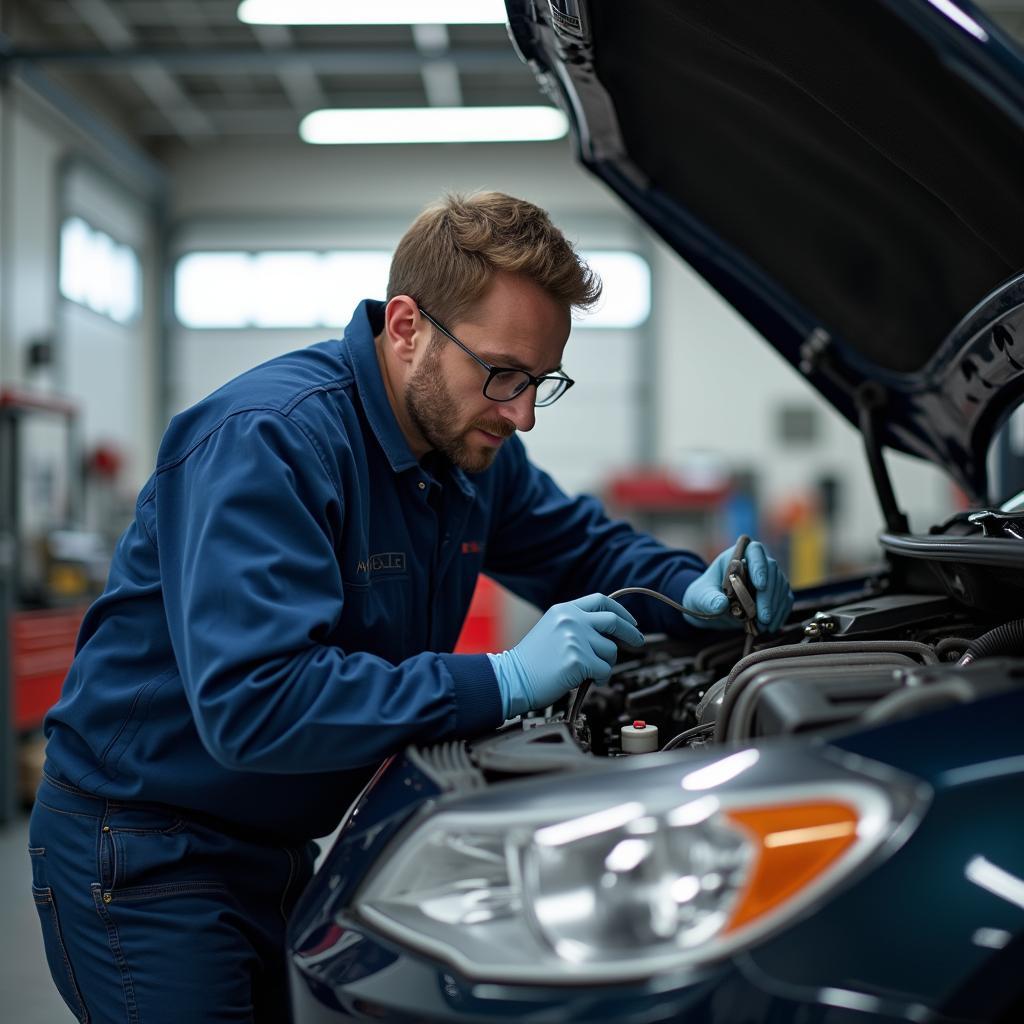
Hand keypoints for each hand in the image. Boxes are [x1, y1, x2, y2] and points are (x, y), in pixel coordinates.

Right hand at [488, 594, 645, 717]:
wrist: (512, 678)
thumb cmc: (530, 661)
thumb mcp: (552, 630)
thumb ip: (576, 625)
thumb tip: (607, 633)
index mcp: (564, 610)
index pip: (601, 601)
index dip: (620, 611)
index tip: (631, 621)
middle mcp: (571, 620)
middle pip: (613, 621)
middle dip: (631, 633)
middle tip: (638, 642)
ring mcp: (575, 639)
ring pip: (611, 650)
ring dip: (607, 664)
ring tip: (591, 672)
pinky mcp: (578, 660)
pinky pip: (604, 670)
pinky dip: (601, 678)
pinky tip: (588, 680)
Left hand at [683, 539, 792, 632]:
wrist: (709, 608)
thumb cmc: (703, 596)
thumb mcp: (700, 597)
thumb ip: (708, 600)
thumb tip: (720, 604)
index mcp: (736, 556)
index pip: (754, 551)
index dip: (759, 566)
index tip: (760, 586)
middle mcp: (755, 563)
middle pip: (771, 571)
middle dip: (768, 595)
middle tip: (762, 617)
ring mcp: (767, 577)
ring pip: (780, 585)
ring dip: (775, 607)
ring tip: (763, 626)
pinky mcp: (774, 593)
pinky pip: (784, 599)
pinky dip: (780, 613)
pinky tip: (771, 626)